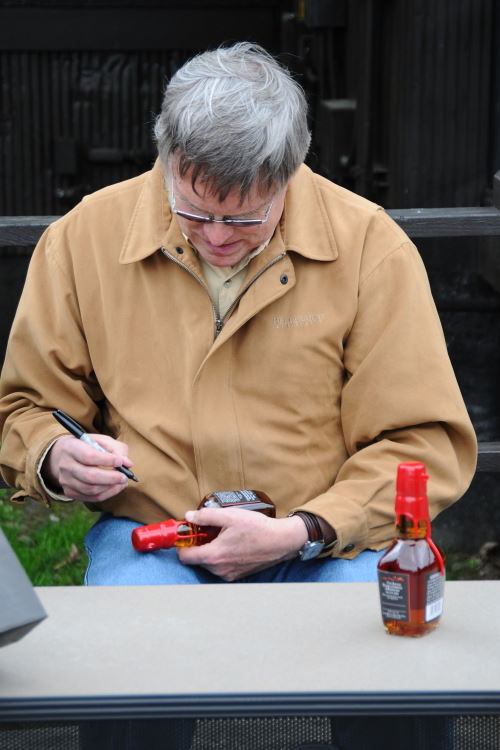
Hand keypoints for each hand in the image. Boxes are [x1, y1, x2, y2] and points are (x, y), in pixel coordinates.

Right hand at [42, 434, 133, 501]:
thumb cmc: (89, 446)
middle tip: (125, 476)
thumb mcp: (102, 441)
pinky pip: (91, 498)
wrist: (67, 456)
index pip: (89, 456)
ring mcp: (65, 480)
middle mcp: (65, 465)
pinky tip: (115, 487)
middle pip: (90, 476)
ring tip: (123, 481)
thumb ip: (117, 449)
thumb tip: (128, 464)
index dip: (107, 460)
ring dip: (111, 487)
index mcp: (71, 447)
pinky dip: (107, 494)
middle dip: (112, 477)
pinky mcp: (70, 492)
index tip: (120, 461)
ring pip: (91, 489)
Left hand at [177, 507, 308, 580]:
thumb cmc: (258, 528)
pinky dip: (222, 556)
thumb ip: (206, 516)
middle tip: (207, 530)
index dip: (183, 544)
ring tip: (222, 535)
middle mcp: (219, 570)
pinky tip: (232, 543)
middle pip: (197, 559)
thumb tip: (190, 516)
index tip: (187, 534)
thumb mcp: (230, 516)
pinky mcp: (238, 575)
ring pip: (209, 563)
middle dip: (199, 545)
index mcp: (214, 556)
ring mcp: (229, 574)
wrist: (282, 541)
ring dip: (211, 550)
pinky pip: (221, 567)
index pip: (185, 557)